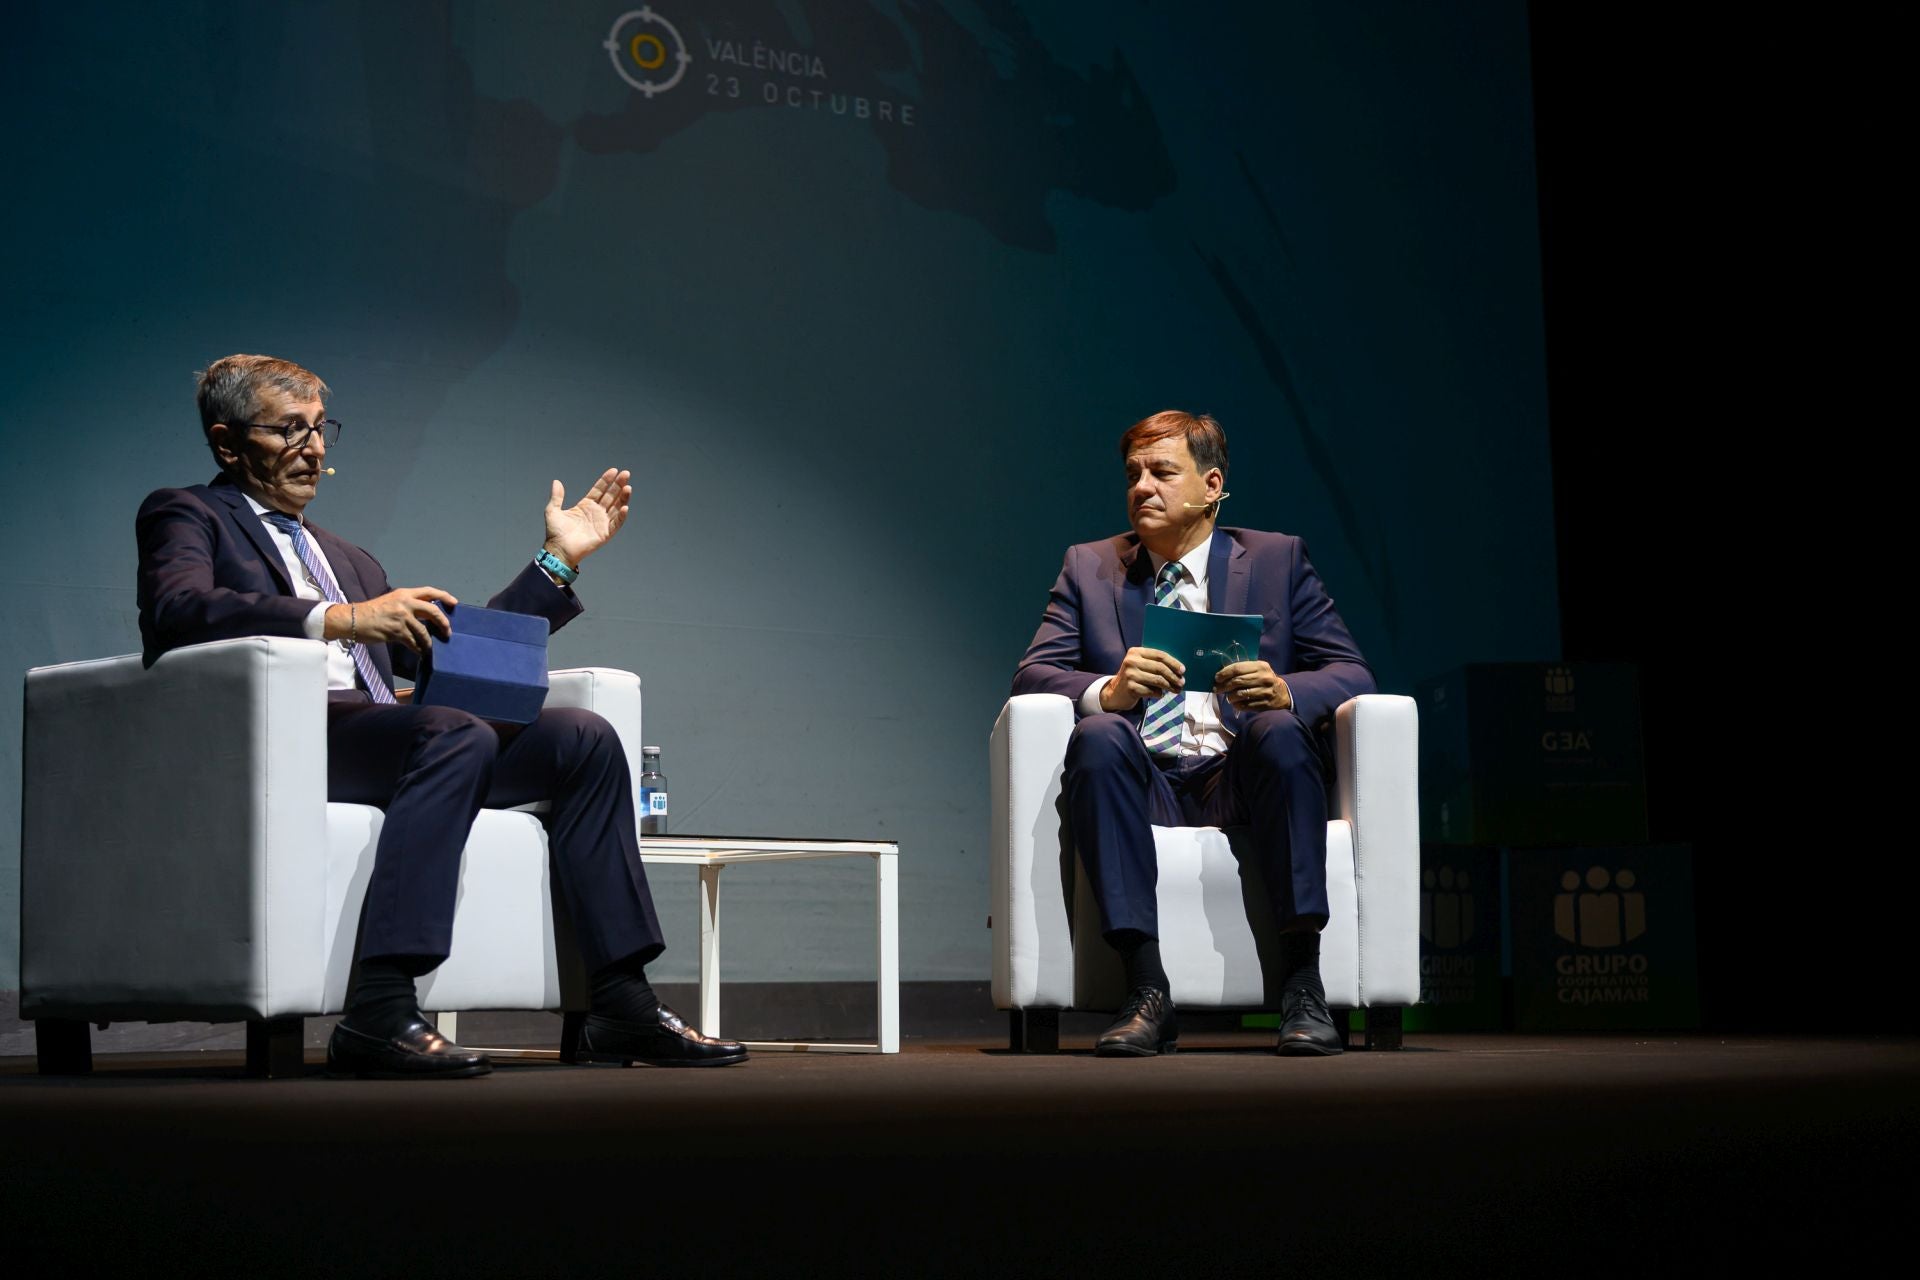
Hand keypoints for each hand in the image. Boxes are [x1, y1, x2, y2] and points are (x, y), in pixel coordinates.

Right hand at [327, 587, 458, 652]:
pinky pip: (413, 642)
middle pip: (433, 611)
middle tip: (448, 632)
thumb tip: (425, 615)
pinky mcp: (396, 632)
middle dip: (443, 622)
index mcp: (404, 593)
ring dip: (429, 642)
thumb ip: (408, 604)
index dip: (444, 596)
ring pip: (424, 631)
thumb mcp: (391, 601)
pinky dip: (419, 648)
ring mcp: (401, 617)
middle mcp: (405, 603)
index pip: (429, 591)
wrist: (353, 619)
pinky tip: (420, 652)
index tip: (454, 603)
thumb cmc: (371, 611)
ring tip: (430, 647)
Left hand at [544, 468, 631, 567]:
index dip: (606, 480)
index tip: (614, 470)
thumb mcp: (553, 511)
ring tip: (628, 487)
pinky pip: (616, 524)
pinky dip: (621, 516)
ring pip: (616, 507)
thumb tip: (556, 482)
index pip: (599, 490)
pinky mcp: (605, 534)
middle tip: (626, 473)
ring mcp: (602, 523)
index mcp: (586, 506)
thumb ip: (557, 497)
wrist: (559, 550)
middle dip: (618, 485)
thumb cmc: (555, 533)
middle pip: (610, 496)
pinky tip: (625, 507)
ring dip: (623, 498)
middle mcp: (596, 513)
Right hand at [1098, 647, 1185, 712]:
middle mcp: (1131, 661)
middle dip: (1173, 676)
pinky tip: (1160, 694)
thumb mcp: (1140, 665)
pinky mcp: (1131, 687)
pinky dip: (1159, 694)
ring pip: (1157, 680)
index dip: (1173, 663)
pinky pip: (1151, 691)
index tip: (1183, 670)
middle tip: (1182, 682)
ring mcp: (1130, 674)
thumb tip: (1179, 670)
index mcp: (1135, 652)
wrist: (1115, 692)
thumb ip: (1155, 663)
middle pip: (1160, 668)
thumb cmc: (1134, 677)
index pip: (1159, 655)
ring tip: (1176, 690)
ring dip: (1170, 686)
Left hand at [1215, 660, 1291, 712]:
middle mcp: (1264, 678)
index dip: (1224, 673)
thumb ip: (1244, 670)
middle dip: (1224, 686)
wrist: (1283, 694)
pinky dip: (1237, 705)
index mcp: (1261, 666)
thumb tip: (1222, 674)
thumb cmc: (1265, 680)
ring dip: (1230, 697)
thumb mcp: (1259, 670)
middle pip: (1237, 681)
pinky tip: (1236, 703)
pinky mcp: (1265, 704)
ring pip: (1240, 694)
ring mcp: (1265, 691)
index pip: (1238, 668)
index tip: (1217, 678)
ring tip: (1228, 697)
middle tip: (1217, 689)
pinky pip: (1245, 705)